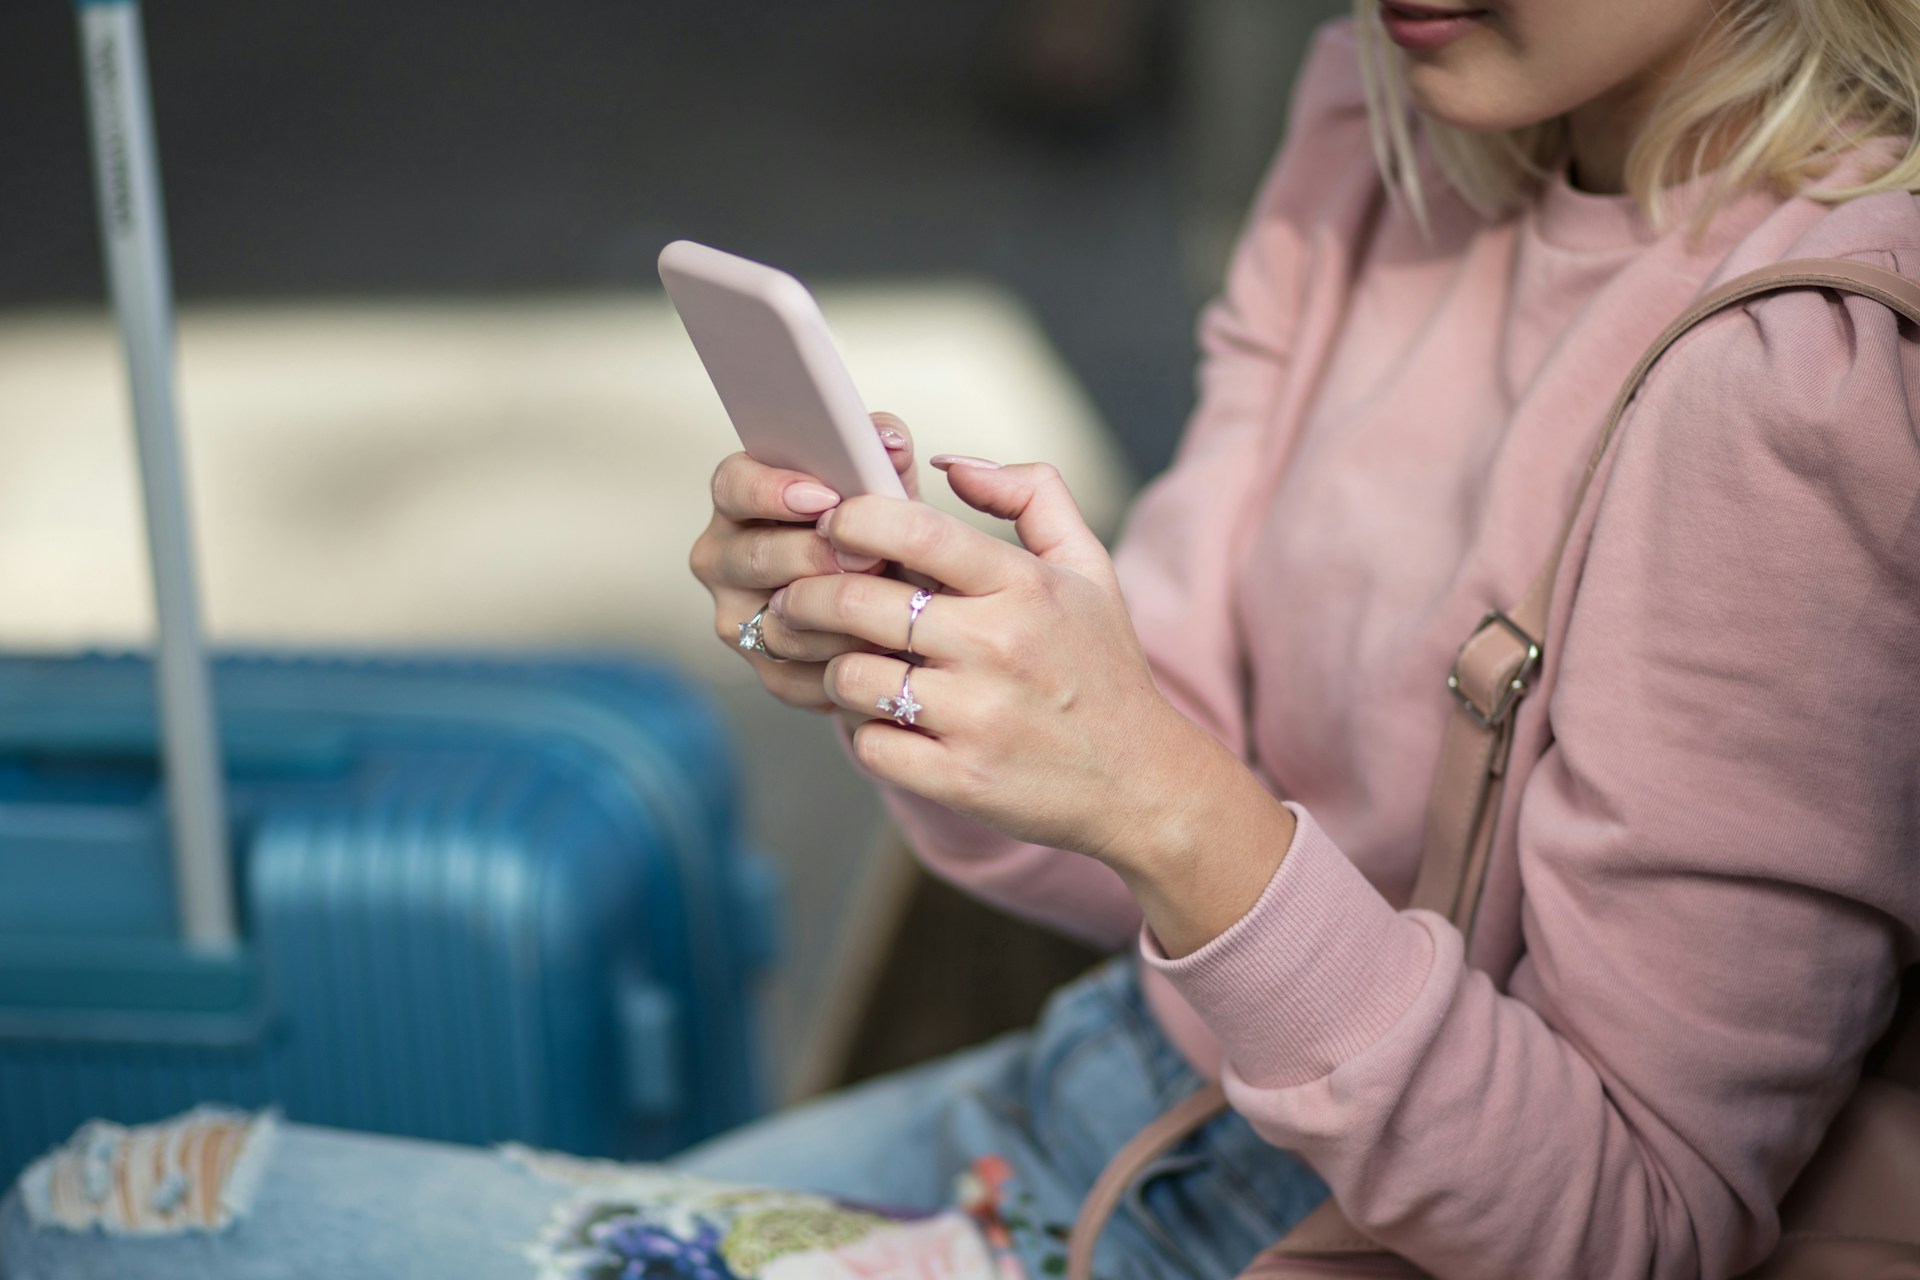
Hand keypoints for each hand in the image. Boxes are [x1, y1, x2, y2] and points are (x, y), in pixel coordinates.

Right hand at [689, 412, 916, 711]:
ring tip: (886, 603)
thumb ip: (884, 455)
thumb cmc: (877, 534)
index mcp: (741, 501)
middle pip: (753, 557)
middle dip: (814, 556)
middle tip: (867, 556)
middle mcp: (724, 559)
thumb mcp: (884, 488)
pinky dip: (845, 660)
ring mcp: (739, 619)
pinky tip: (880, 646)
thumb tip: (887, 440)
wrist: (895, 606)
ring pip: (778, 622)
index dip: (772, 490)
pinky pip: (801, 674)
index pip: (732, 485)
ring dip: (836, 615)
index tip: (822, 498)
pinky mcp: (769, 672)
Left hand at [770, 455, 1200, 861]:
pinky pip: (871, 744)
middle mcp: (998, 646)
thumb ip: (1031, 494)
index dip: (851, 520)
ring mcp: (977, 716)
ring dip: (832, 667)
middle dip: (807, 595)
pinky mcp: (960, 778)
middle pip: (858, 603)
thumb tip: (951, 462)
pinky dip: (863, 731)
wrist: (1143, 782)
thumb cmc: (1103, 666)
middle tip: (794, 598)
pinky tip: (879, 719)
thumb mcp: (1089, 567)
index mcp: (1024, 585)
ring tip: (840, 661)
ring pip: (852, 677)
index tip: (832, 528)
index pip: (913, 531)